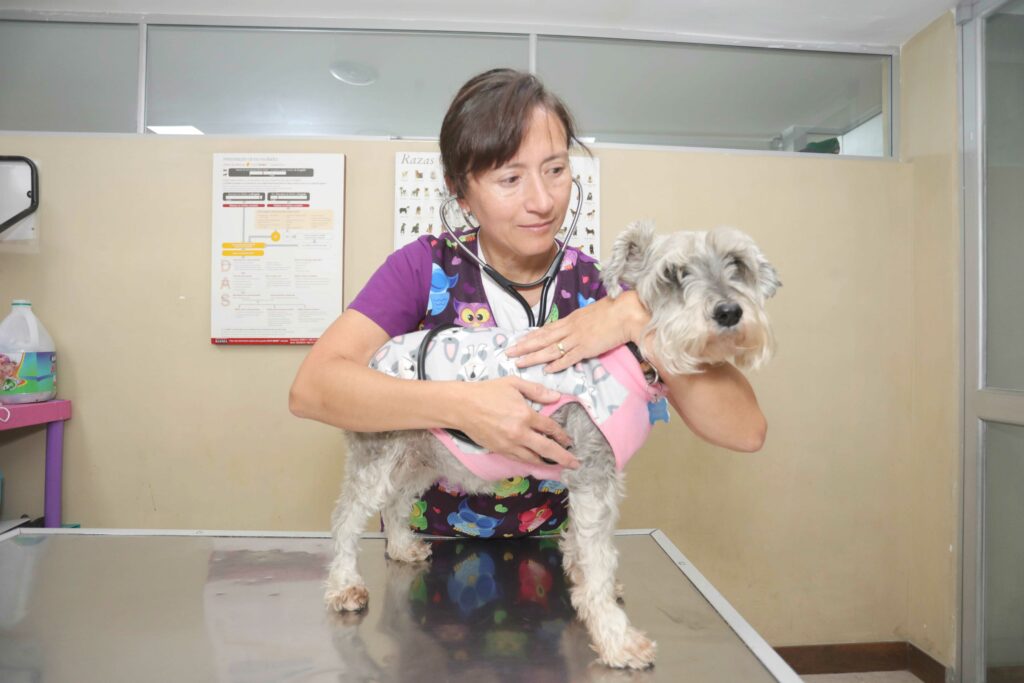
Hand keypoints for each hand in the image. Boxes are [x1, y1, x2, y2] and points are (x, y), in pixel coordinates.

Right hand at [453, 377, 579, 469]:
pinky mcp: (499, 450)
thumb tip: (556, 397)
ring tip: (558, 465)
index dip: (561, 434)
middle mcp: (519, 433)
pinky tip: (537, 461)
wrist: (461, 406)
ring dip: (548, 463)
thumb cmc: (487, 391)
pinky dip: (531, 461)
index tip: (569, 440)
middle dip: (563, 457)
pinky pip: (519, 459)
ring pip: (533, 458)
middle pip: (547, 449)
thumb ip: (536, 391)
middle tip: (575, 463)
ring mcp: (509, 444)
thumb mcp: (513, 383)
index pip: (550, 428)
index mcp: (525, 415)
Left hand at [507, 290, 649, 372]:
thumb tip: (572, 328)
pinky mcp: (587, 348)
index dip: (530, 336)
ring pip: (550, 349)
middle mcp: (569, 328)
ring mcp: (576, 338)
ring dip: (534, 357)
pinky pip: (569, 358)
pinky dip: (558, 364)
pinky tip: (547, 370)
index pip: (545, 329)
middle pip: (542, 339)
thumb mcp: (589, 314)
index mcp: (570, 319)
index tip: (518, 341)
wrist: (625, 312)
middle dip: (524, 346)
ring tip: (520, 363)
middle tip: (509, 353)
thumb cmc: (612, 311)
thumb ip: (579, 323)